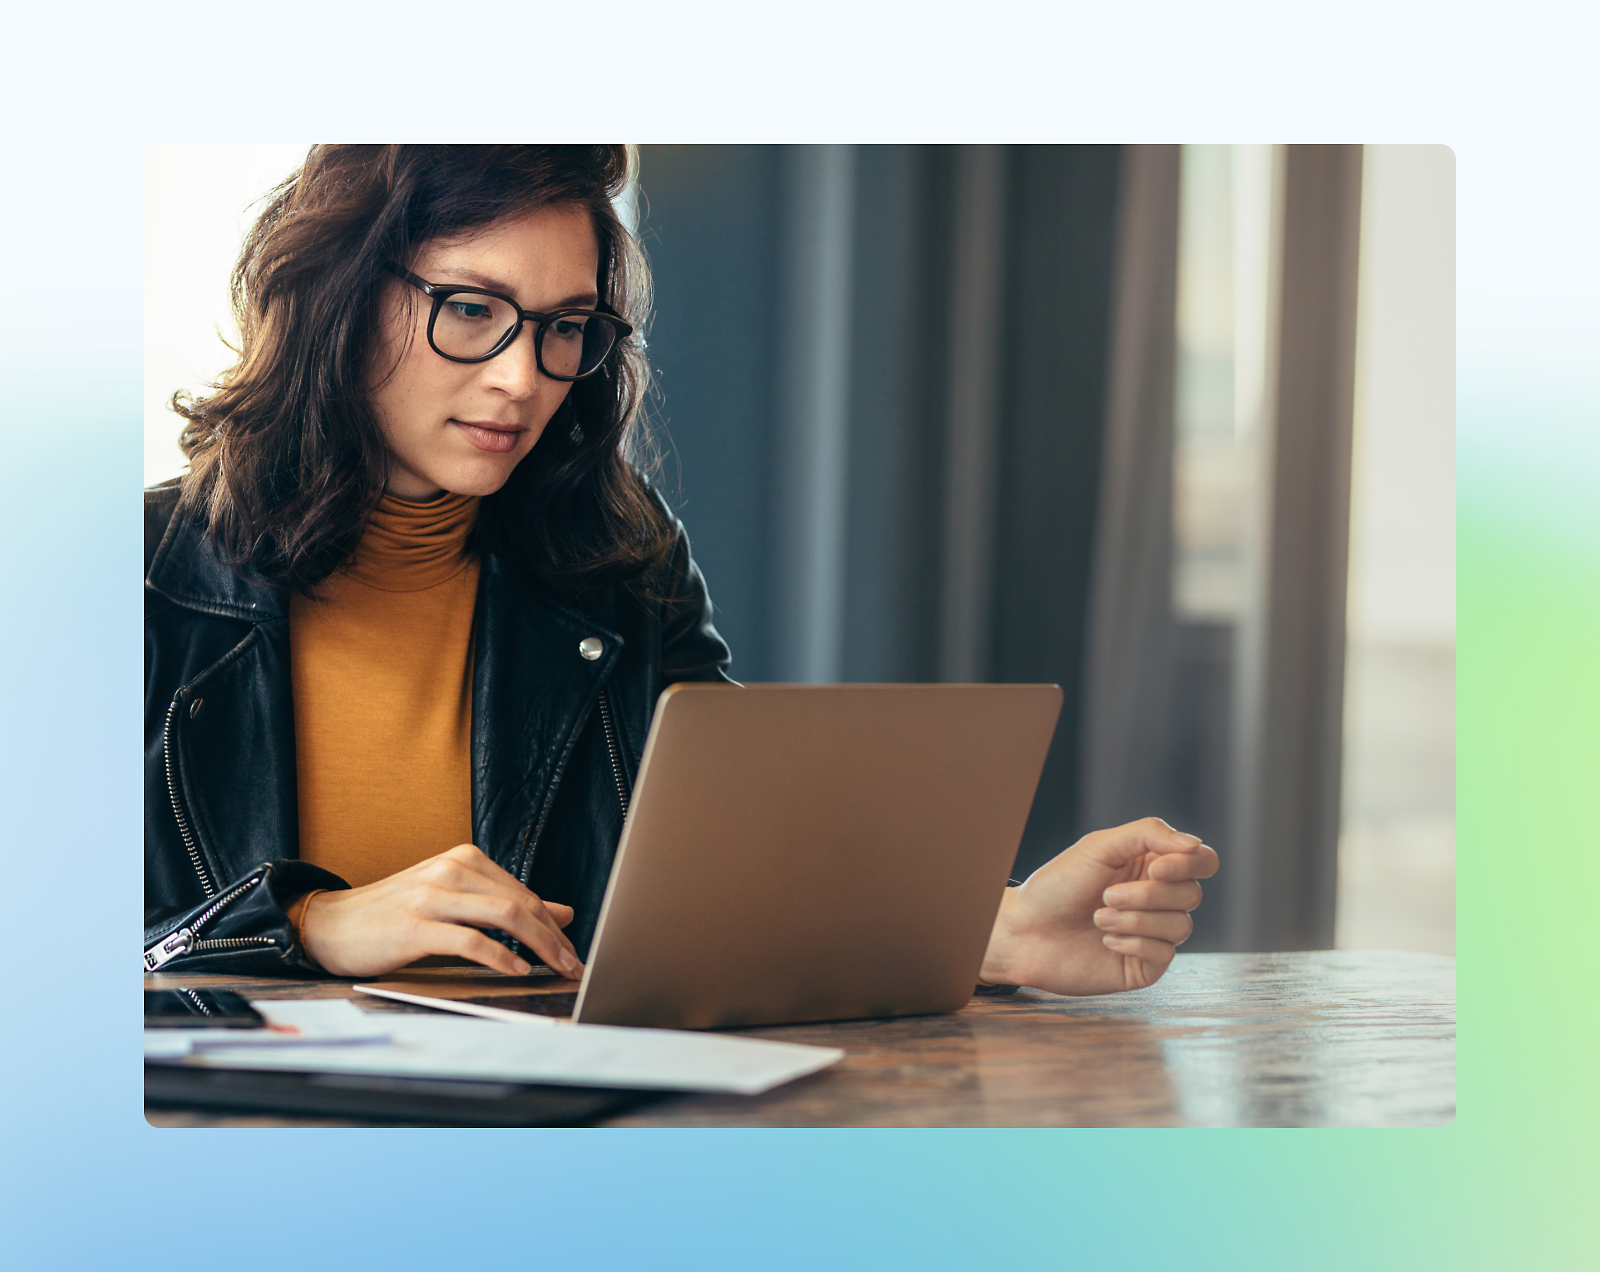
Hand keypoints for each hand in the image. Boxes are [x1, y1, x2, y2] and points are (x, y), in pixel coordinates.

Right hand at [299, 843, 584, 979]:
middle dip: (555, 938)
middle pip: (521, 903)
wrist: (330, 924)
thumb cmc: (394, 914)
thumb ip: (504, 904)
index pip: (525, 893)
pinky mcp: (415, 926)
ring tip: (555, 969)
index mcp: (464, 860)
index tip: (573, 951)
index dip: (554, 925)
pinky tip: (516, 970)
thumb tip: (562, 913)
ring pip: (504, 916)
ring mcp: (432, 895)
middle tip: (574, 966)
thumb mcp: (454, 900)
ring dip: (539, 946)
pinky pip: (470, 940)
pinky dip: (500, 956)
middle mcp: (452, 870)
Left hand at [978, 817, 1217, 995]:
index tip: (1155, 869)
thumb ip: (1149, 834)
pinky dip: (1134, 942)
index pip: (1202, 861)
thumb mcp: (1100, 846)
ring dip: (1136, 920)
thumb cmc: (1058, 885)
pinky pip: (1165, 954)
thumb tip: (1194, 845)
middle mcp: (1158, 899)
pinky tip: (1106, 940)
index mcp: (1151, 866)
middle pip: (1192, 894)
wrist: (1025, 931)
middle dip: (1148, 895)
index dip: (1189, 864)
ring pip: (1181, 925)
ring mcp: (1154, 934)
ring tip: (1098, 918)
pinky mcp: (1144, 965)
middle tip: (1107, 895)